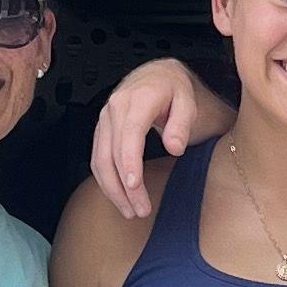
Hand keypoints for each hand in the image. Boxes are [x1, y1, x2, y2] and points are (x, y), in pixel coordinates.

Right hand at [87, 57, 233, 219]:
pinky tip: (118, 197)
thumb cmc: (174, 89)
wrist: (157, 75)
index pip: (130, 133)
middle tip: (140, 210)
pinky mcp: (102, 128)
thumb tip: (175, 147)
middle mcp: (115, 106)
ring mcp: (105, 117)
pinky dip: (105, 180)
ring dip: (112, 189)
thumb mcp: (188, 101)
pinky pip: (97, 157)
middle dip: (124, 186)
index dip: (130, 161)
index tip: (135, 186)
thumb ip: (182, 123)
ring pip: (100, 159)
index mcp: (138, 98)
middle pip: (112, 152)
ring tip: (130, 211)